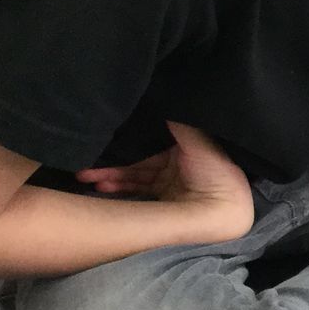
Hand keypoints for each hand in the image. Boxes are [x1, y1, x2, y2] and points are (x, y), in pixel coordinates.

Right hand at [75, 122, 253, 241]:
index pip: (155, 137)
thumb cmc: (213, 172)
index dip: (132, 136)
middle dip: (115, 160)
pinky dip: (119, 187)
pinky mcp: (166, 200)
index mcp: (191, 145)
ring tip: (84, 176)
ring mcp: (172, 182)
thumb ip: (177, 120)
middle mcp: (181, 163)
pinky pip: (138, 190)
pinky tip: (100, 185)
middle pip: (142, 157)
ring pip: (136, 174)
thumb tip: (163, 96)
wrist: (223, 213)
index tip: (108, 134)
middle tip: (86, 164)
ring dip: (111, 175)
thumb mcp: (197, 140)